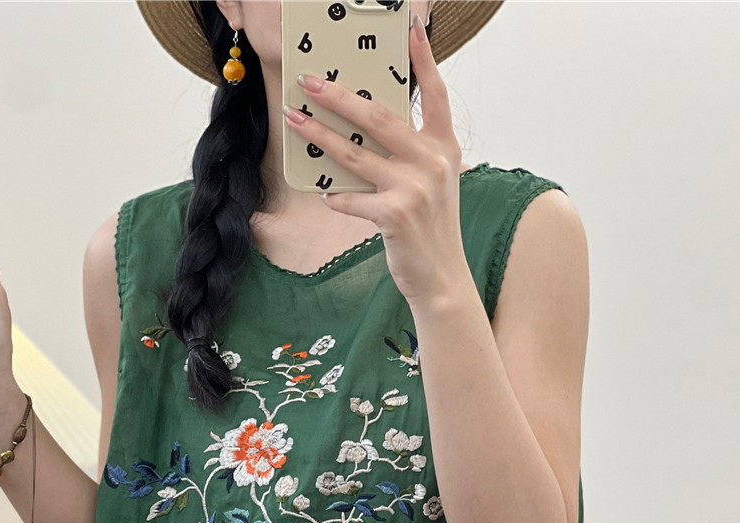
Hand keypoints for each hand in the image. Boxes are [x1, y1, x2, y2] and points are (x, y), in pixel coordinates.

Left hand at [283, 15, 467, 305]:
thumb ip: (410, 154)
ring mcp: (415, 188)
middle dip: (337, 96)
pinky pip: (351, 197)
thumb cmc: (430, 228)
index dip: (422, 59)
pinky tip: (323, 193)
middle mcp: (433, 162)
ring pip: (355, 153)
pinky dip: (334, 196)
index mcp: (444, 147)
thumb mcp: (433, 183)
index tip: (409, 28)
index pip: (435, 93)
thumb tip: (365, 129)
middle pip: (378, 116)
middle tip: (308, 81)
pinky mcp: (395, 214)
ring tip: (294, 119)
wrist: (442, 277)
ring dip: (319, 134)